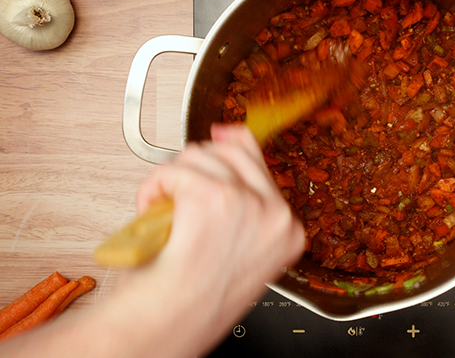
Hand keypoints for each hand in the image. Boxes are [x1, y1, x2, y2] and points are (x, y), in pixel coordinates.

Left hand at [115, 123, 304, 355]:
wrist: (170, 325)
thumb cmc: (194, 303)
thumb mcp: (237, 253)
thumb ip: (242, 207)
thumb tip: (228, 141)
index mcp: (289, 232)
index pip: (260, 163)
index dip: (226, 156)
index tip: (213, 149)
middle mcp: (276, 215)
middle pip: (232, 152)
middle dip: (196, 170)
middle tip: (178, 199)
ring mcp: (248, 203)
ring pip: (201, 157)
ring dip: (172, 181)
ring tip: (163, 214)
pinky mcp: (212, 196)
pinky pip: (174, 170)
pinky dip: (154, 188)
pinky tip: (153, 214)